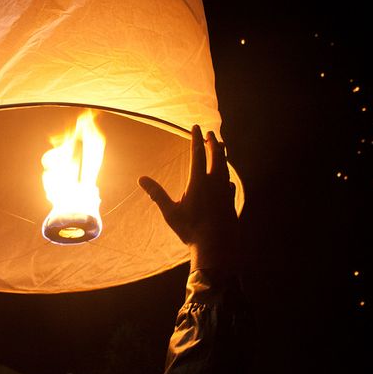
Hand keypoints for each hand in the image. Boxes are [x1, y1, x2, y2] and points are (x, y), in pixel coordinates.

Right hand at [139, 125, 238, 271]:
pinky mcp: (231, 201)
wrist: (217, 246)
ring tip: (221, 148)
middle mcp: (215, 182)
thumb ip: (156, 194)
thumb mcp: (170, 212)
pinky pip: (230, 183)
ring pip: (225, 167)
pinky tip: (226, 179)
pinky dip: (226, 177)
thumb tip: (141, 179)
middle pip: (216, 155)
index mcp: (199, 181)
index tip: (196, 127)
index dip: (196, 138)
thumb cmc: (191, 230)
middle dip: (213, 142)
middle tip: (211, 133)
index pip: (198, 153)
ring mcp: (225, 191)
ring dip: (222, 155)